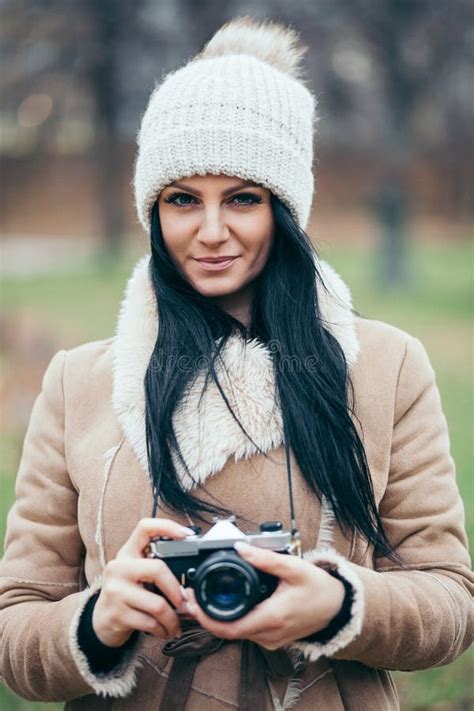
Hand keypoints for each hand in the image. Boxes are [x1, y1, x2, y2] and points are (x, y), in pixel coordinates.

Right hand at [92, 517, 193, 646]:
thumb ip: (157, 568)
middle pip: (157, 569)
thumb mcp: (137, 574)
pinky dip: (163, 630)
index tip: (186, 535)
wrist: (101, 621)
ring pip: (157, 604)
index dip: (167, 526)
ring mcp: (115, 591)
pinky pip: (150, 623)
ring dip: (173, 618)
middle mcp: (119, 567)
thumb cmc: (128, 593)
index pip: (145, 527)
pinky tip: (164, 631)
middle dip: (177, 590)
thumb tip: (191, 579)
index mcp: (127, 553)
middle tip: (186, 602)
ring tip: (177, 623)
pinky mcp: (116, 614)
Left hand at [185, 541, 345, 649]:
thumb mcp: (294, 567)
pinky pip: (247, 632)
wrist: (339, 608)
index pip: (229, 628)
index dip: (205, 618)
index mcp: (272, 618)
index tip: (190, 603)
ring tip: (200, 598)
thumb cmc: (319, 588)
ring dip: (217, 618)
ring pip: (236, 633)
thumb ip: (266, 558)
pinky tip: (224, 604)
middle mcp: (269, 635)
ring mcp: (271, 640)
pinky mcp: (273, 639)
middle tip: (189, 596)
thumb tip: (240, 548)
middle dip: (205, 616)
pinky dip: (232, 620)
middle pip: (228, 631)